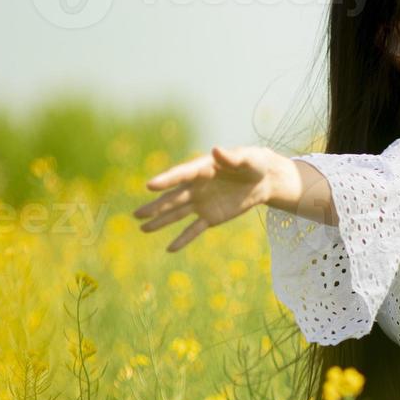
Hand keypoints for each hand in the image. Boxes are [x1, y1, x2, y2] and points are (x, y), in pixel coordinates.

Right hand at [133, 145, 283, 251]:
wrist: (263, 179)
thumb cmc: (254, 163)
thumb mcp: (247, 159)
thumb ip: (232, 158)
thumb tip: (216, 150)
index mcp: (201, 169)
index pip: (181, 175)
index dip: (166, 180)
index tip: (150, 186)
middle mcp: (196, 187)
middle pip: (173, 198)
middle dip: (156, 206)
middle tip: (137, 214)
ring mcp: (201, 203)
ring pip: (178, 214)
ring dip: (160, 221)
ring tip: (142, 228)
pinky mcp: (211, 216)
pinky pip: (195, 229)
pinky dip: (183, 239)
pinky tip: (170, 249)